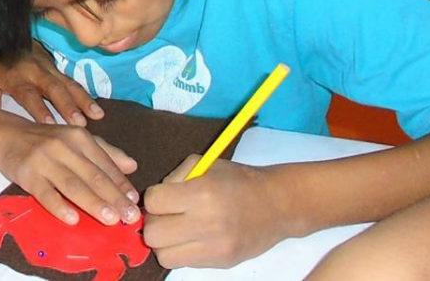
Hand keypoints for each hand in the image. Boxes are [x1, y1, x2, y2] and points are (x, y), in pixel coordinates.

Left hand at [0, 43, 103, 125]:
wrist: (13, 38)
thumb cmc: (1, 66)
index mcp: (18, 78)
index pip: (30, 95)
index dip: (40, 109)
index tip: (51, 125)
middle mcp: (38, 74)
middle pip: (54, 89)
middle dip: (68, 105)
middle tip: (79, 123)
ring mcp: (52, 71)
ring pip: (69, 85)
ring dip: (83, 101)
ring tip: (96, 116)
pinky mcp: (61, 71)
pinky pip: (75, 83)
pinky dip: (87, 96)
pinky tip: (98, 109)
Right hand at [0, 118, 140, 225]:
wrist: (4, 134)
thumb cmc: (45, 140)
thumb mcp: (75, 139)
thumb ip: (104, 152)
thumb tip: (133, 166)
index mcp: (80, 137)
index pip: (105, 164)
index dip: (121, 184)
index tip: (136, 203)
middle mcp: (64, 146)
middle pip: (93, 175)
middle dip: (113, 197)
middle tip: (130, 217)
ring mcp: (44, 160)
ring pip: (73, 185)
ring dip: (93, 203)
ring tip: (111, 219)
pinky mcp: (27, 174)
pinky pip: (45, 193)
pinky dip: (59, 206)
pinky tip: (73, 219)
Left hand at [143, 155, 289, 268]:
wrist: (277, 205)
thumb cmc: (238, 180)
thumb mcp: (204, 165)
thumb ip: (175, 178)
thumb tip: (153, 200)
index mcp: (202, 193)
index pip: (153, 202)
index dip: (155, 198)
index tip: (165, 197)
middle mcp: (207, 223)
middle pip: (153, 234)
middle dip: (155, 223)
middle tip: (167, 216)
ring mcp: (214, 248)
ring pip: (164, 256)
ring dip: (166, 243)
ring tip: (178, 230)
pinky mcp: (220, 263)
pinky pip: (184, 264)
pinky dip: (182, 252)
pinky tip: (194, 238)